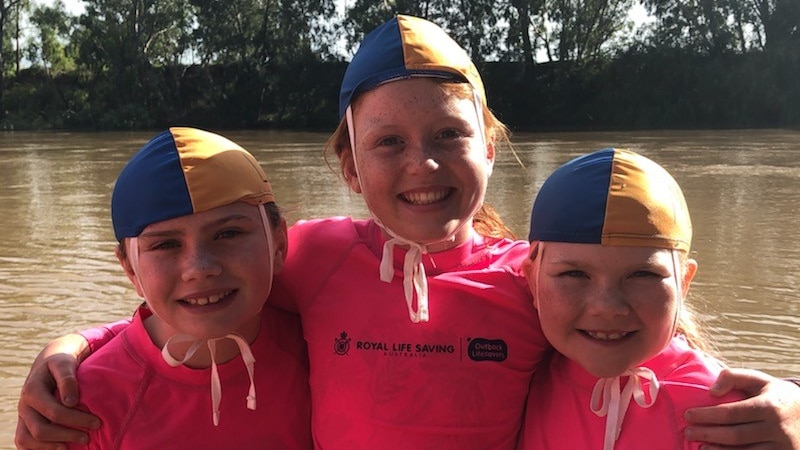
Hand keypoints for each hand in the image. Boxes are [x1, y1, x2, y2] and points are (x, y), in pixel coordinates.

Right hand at [15, 334, 99, 449]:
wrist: (49, 364)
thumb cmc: (61, 364)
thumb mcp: (65, 364)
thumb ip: (67, 379)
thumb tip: (71, 402)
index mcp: (32, 390)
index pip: (53, 412)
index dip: (75, 419)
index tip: (96, 422)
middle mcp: (24, 406)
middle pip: (40, 430)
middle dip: (66, 435)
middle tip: (88, 436)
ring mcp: (22, 417)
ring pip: (28, 440)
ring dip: (51, 447)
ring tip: (72, 447)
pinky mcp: (24, 424)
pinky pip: (24, 443)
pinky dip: (39, 449)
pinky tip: (59, 448)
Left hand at [684, 367, 799, 448]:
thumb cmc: (775, 395)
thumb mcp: (759, 380)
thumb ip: (734, 377)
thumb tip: (712, 391)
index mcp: (770, 406)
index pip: (731, 412)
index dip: (707, 415)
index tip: (688, 414)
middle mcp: (777, 429)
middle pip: (735, 435)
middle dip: (708, 434)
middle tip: (688, 431)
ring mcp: (782, 447)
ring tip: (700, 446)